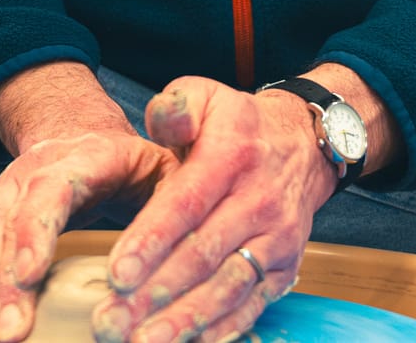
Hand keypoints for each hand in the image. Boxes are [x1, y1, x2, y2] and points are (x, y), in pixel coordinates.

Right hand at [0, 128, 179, 340]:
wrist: (87, 132)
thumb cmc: (136, 162)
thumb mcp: (167, 170)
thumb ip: (174, 203)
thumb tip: (182, 249)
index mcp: (87, 156)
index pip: (53, 189)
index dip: (38, 230)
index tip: (30, 274)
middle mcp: (40, 167)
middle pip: (14, 218)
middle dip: (6, 277)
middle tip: (8, 329)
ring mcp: (15, 186)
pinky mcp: (3, 207)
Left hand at [93, 78, 336, 342]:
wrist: (303, 145)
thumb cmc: (238, 126)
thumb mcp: (205, 95)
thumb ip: (174, 106)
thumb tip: (162, 123)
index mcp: (230, 155)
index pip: (186, 203)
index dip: (151, 241)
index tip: (117, 274)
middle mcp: (257, 201)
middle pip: (201, 256)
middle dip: (155, 295)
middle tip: (112, 322)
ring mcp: (274, 240)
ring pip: (226, 288)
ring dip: (184, 322)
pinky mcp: (283, 269)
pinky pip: (251, 306)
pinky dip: (220, 331)